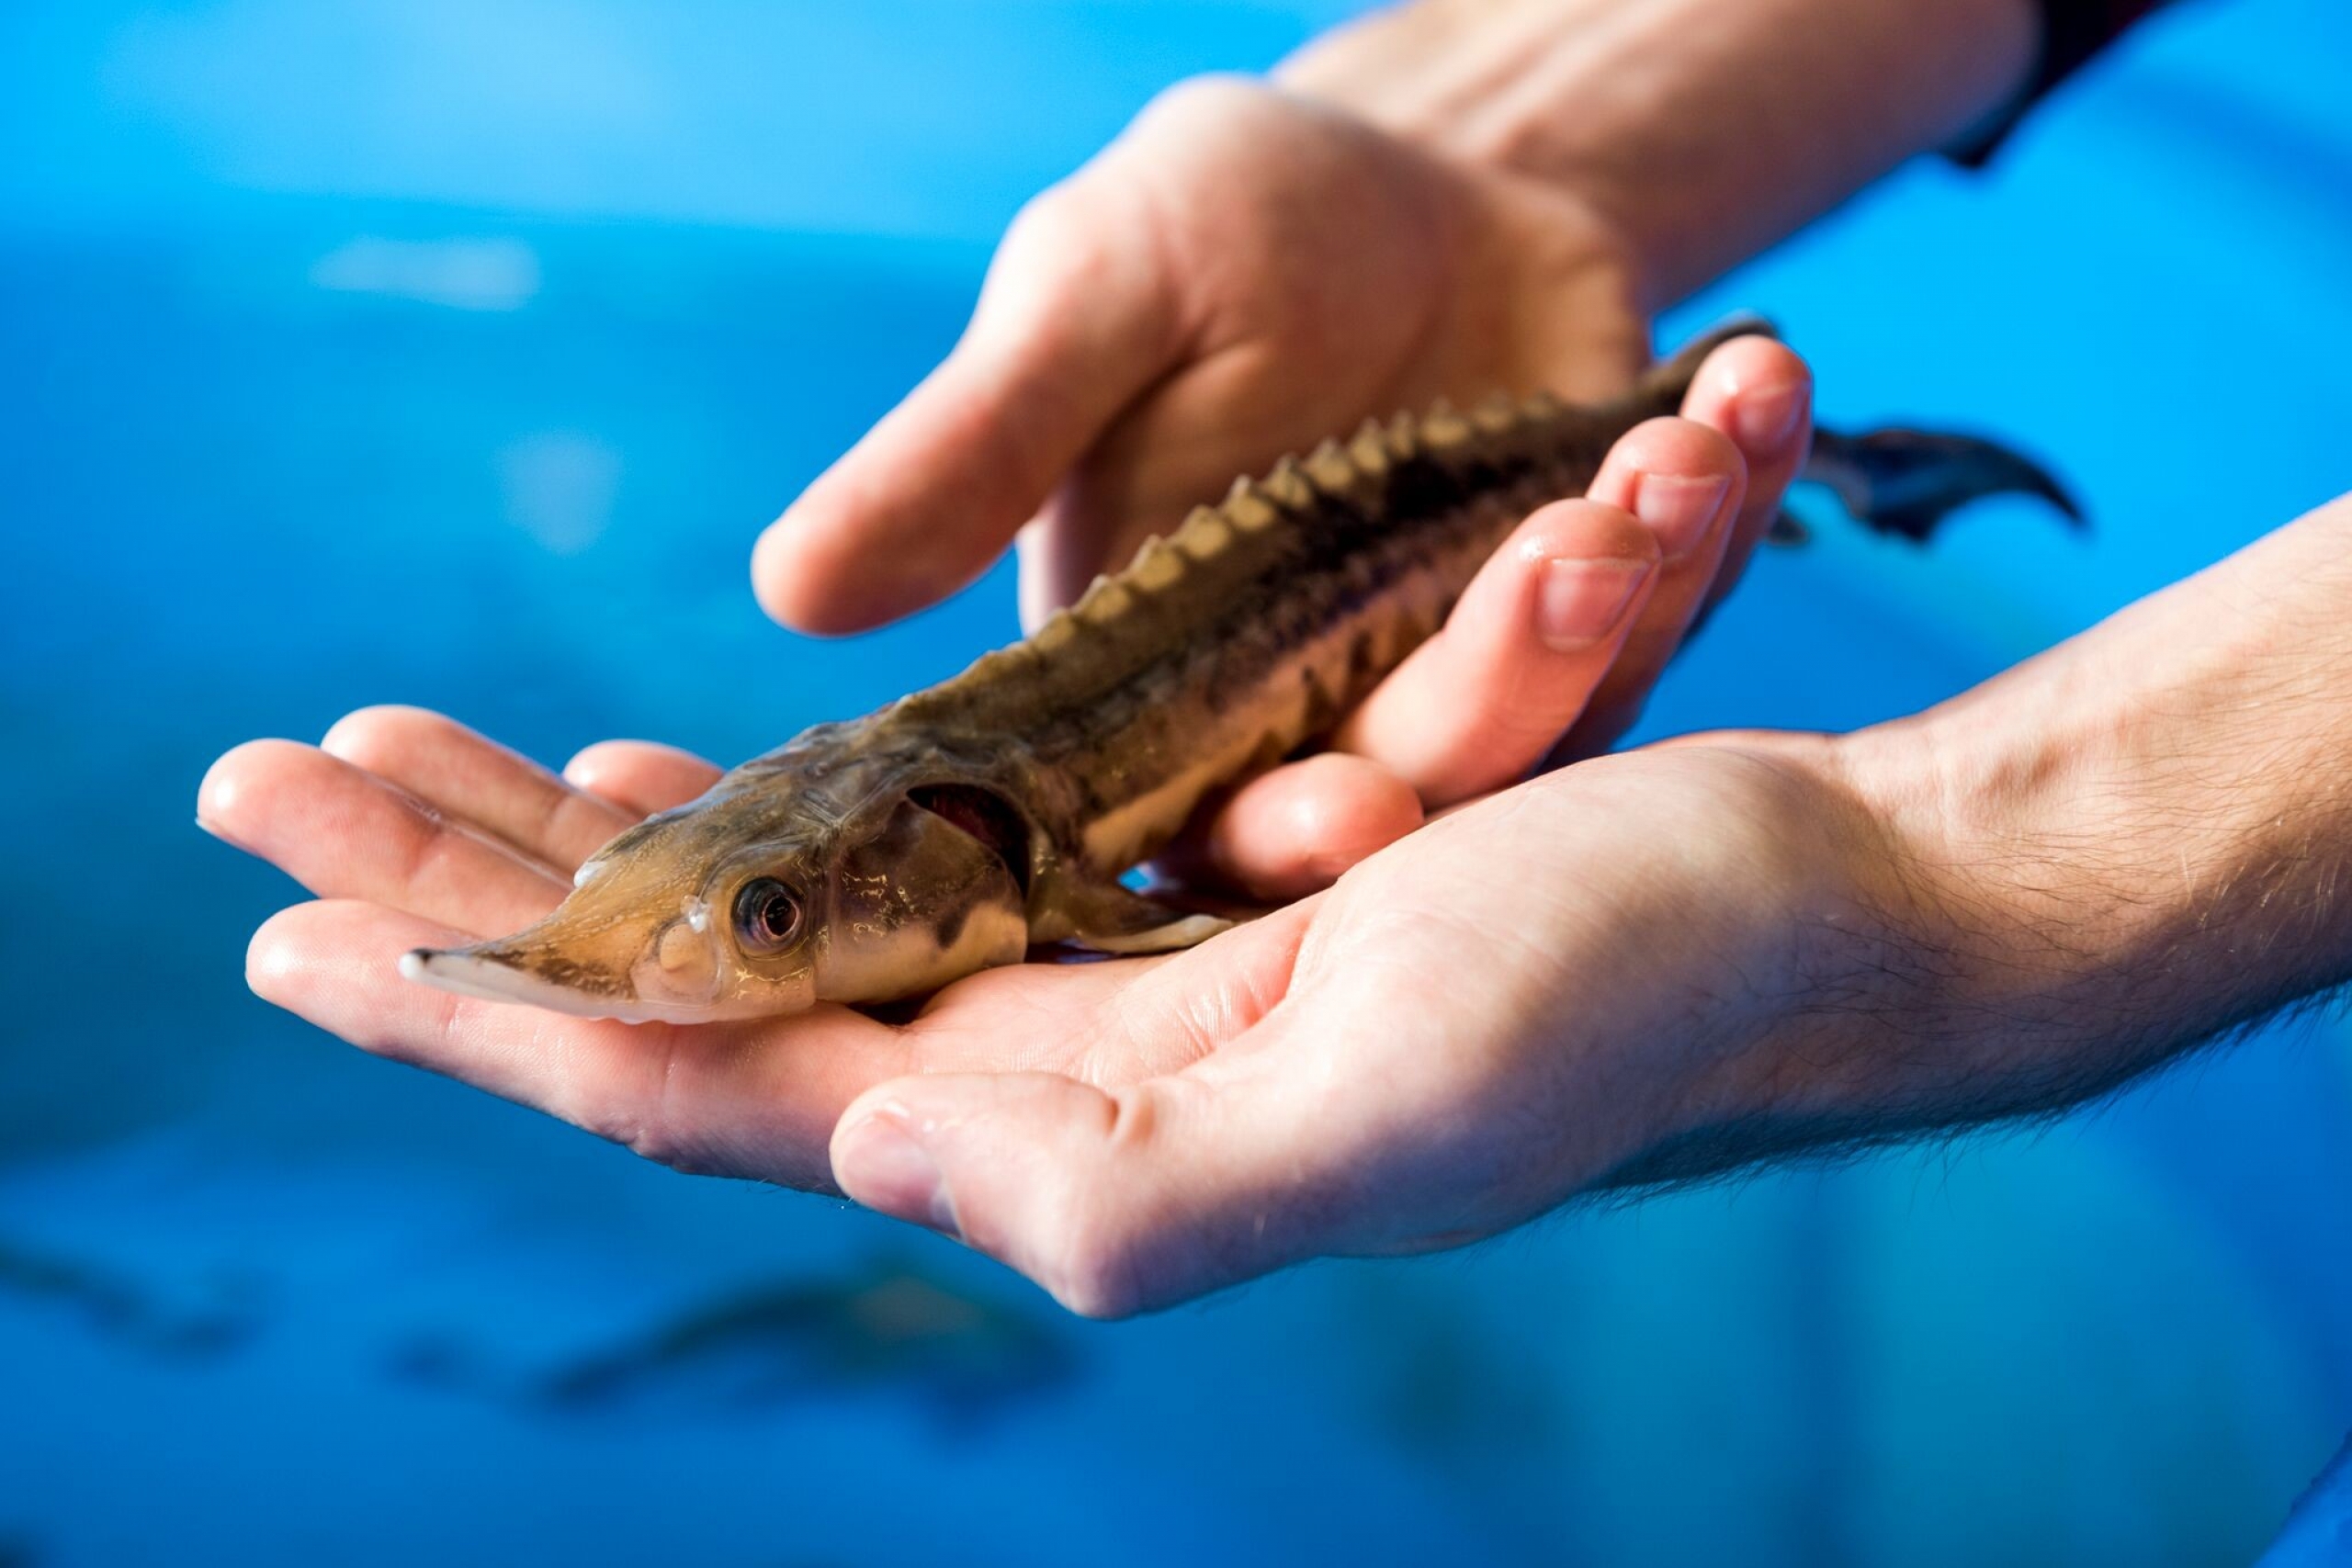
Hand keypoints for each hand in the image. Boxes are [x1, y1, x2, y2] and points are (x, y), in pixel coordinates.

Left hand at [200, 704, 1903, 1315]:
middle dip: (464, 907)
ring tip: (409, 769)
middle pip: (679, 997)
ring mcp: (1072, 991)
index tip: (293, 938)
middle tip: (261, 796)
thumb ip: (1143, 1191)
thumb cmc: (1628, 996)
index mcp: (1062, 1139)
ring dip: (571, 852)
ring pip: (753, 923)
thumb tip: (884, 1168)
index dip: (490, 1017)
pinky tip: (654, 779)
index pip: (706, 1089)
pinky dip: (743, 818)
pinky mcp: (1131, 906)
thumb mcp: (1408, 1104)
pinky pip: (878, 862)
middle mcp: (1034, 1081)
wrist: (1766, 915)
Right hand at [755, 78, 1813, 895]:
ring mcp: (1475, 666)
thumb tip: (790, 590)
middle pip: (1415, 788)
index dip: (1274, 843)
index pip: (1203, 823)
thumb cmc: (1218, 230)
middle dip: (1500, 697)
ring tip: (1666, 446)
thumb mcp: (1090, 304)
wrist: (1416, 174)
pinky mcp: (1607, 608)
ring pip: (1571, 710)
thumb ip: (970, 452)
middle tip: (1570, 562)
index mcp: (1171, 685)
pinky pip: (1679, 598)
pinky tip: (1751, 382)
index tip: (1352, 821)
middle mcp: (1324, 711)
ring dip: (1637, 585)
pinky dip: (1727, 496)